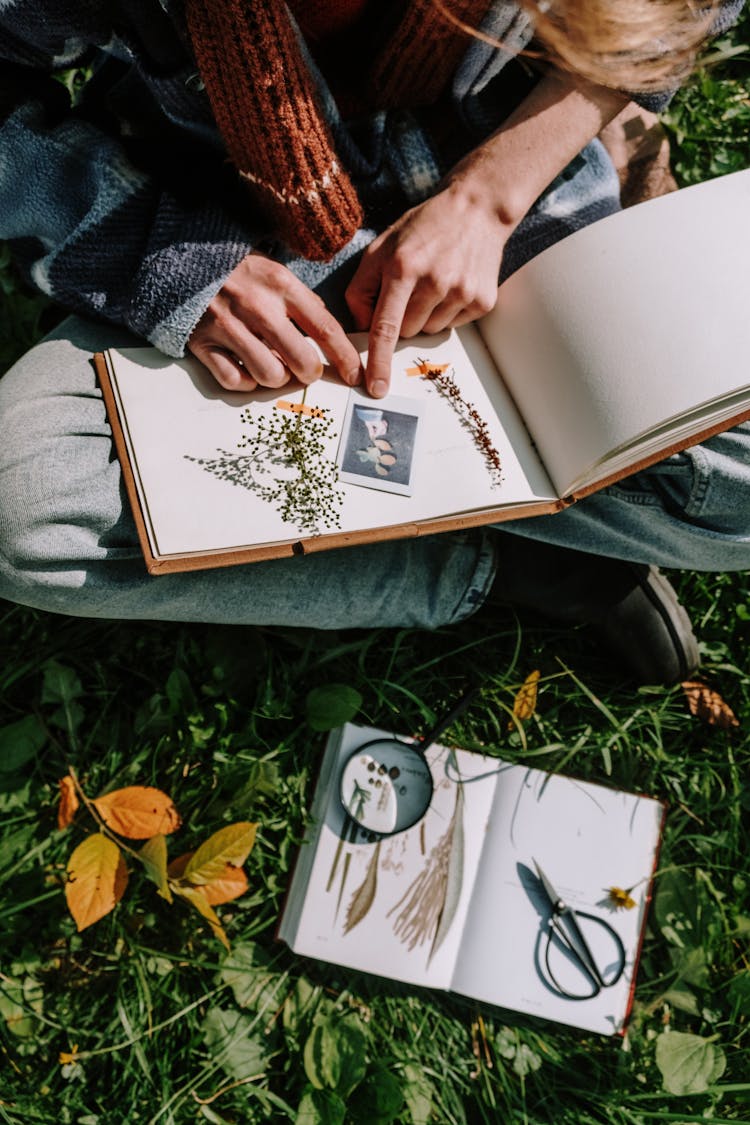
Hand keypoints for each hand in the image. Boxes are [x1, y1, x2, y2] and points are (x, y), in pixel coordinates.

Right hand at [189, 253, 362, 391]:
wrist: (183, 258)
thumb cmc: (238, 270)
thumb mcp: (276, 273)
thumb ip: (303, 303)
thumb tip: (330, 338)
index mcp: (281, 285)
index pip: (325, 328)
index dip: (344, 357)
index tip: (354, 375)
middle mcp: (256, 306)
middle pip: (301, 361)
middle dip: (309, 373)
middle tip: (305, 370)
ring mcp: (227, 326)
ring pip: (269, 375)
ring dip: (276, 378)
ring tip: (273, 366)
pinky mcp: (203, 342)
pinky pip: (234, 380)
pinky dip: (245, 382)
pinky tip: (247, 369)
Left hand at [345, 183, 510, 396]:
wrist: (476, 209)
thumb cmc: (423, 228)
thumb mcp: (381, 247)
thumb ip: (362, 287)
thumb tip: (361, 328)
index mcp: (403, 267)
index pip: (385, 326)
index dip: (378, 361)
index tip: (375, 388)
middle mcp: (434, 281)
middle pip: (407, 333)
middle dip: (402, 318)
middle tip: (411, 288)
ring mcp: (462, 292)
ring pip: (430, 331)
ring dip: (426, 316)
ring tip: (434, 282)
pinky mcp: (482, 300)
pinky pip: (453, 325)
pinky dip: (447, 312)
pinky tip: (452, 284)